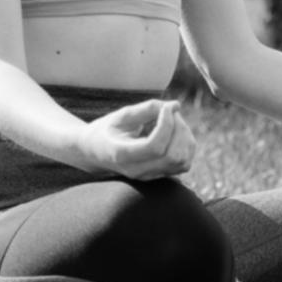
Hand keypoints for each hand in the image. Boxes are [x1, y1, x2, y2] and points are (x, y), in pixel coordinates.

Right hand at [77, 99, 195, 179]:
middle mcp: (137, 170)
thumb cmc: (107, 130)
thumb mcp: (120, 115)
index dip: (167, 124)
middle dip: (178, 129)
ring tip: (171, 120)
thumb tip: (175, 106)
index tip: (165, 107)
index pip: (155, 147)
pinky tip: (174, 131)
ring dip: (184, 136)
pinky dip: (186, 145)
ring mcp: (150, 176)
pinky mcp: (160, 175)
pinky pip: (184, 163)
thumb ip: (146, 109)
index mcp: (122, 155)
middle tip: (169, 111)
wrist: (95, 152)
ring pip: (183, 161)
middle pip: (173, 156)